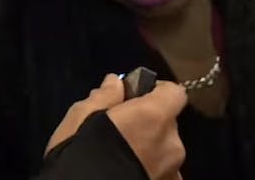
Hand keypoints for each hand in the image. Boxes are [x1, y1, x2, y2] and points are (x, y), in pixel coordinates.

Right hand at [46, 74, 186, 179]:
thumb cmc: (80, 151)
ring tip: (121, 154)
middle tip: (119, 129)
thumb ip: (105, 96)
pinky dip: (150, 167)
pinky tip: (129, 170)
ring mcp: (172, 171)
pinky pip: (163, 171)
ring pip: (164, 149)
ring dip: (149, 147)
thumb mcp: (80, 116)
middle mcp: (171, 144)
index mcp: (154, 117)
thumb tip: (115, 83)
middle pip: (167, 123)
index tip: (134, 96)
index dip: (156, 91)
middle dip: (147, 122)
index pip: (174, 93)